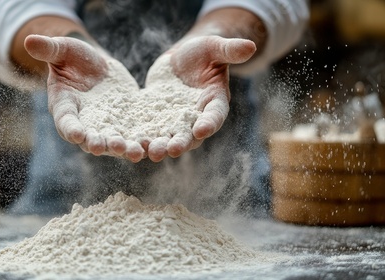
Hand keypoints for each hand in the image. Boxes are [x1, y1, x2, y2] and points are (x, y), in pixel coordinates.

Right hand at [24, 35, 144, 161]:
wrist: (97, 68)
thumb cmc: (74, 59)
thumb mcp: (63, 50)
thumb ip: (49, 49)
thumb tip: (28, 40)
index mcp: (65, 108)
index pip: (65, 121)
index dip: (70, 128)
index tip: (76, 134)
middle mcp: (84, 124)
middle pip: (90, 139)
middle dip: (98, 144)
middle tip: (104, 147)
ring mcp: (105, 127)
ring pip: (113, 143)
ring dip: (123, 149)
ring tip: (135, 152)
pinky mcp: (124, 125)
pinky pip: (133, 136)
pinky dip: (142, 142)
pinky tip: (153, 146)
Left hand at [145, 36, 255, 161]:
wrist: (180, 60)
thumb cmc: (202, 52)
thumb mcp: (214, 47)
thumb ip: (229, 50)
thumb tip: (250, 46)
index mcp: (215, 102)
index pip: (215, 115)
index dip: (209, 123)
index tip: (201, 129)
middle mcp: (197, 118)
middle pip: (191, 134)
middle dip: (182, 143)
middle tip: (172, 150)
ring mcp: (177, 122)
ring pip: (170, 138)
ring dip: (161, 147)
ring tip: (151, 153)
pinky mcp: (158, 120)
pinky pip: (152, 132)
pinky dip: (144, 140)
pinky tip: (134, 144)